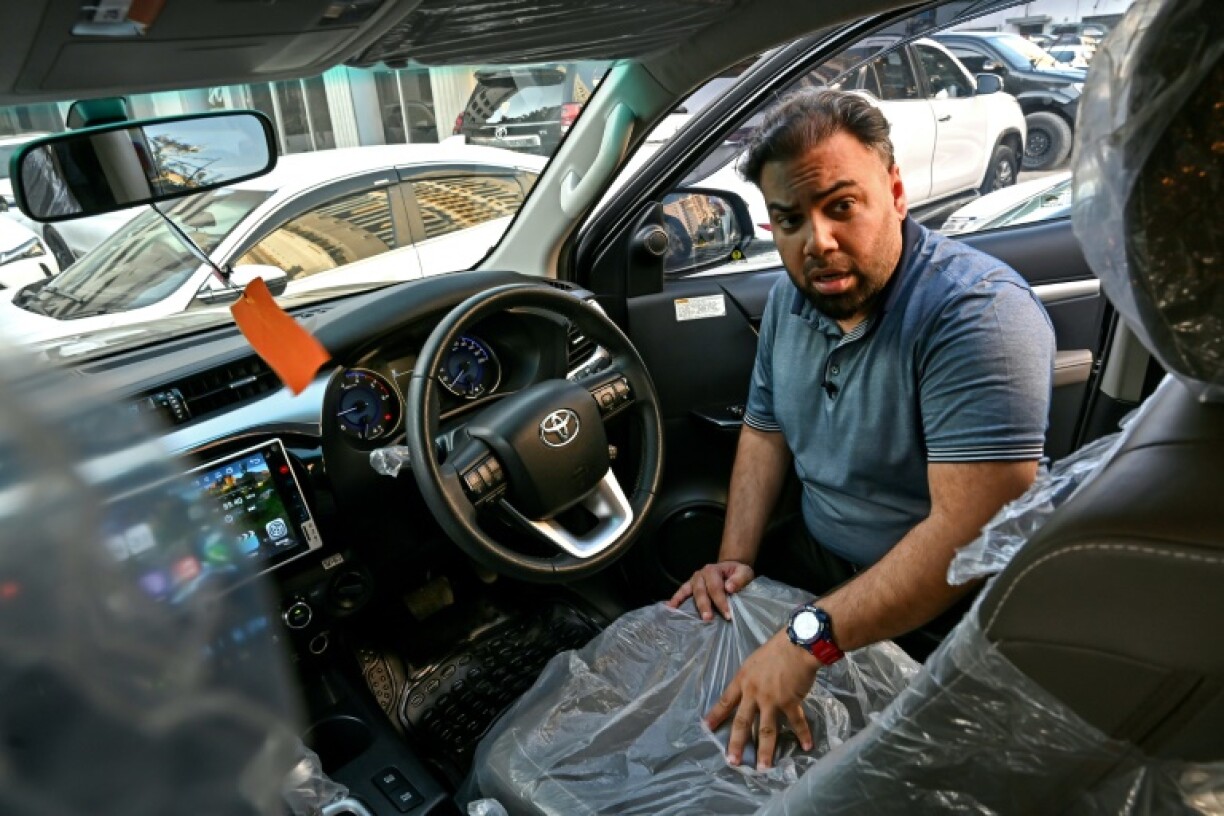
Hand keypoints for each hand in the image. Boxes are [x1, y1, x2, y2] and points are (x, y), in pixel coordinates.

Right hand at [666, 560, 754, 620]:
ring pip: (690, 592)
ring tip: (687, 616)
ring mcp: (694, 580)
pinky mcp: (690, 586)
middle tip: (708, 618)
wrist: (730, 569)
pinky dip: (675, 599)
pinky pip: (681, 592)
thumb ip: (739, 579)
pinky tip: (670, 608)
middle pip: (701, 591)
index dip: (721, 602)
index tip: (727, 615)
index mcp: (713, 570)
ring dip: (688, 604)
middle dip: (704, 606)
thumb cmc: (737, 573)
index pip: (716, 588)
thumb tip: (729, 588)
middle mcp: (701, 574)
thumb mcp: (744, 572)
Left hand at [705, 630, 818, 769]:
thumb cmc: (776, 649)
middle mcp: (754, 693)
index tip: (707, 727)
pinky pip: (796, 722)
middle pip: (742, 722)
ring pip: (766, 730)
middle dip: (736, 743)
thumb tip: (750, 690)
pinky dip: (803, 734)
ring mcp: (771, 699)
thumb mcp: (754, 661)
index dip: (716, 715)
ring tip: (763, 768)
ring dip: (765, 750)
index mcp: (743, 680)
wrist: (798, 644)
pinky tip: (807, 746)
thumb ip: (751, 678)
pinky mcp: (790, 702)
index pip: (725, 700)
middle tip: (732, 761)